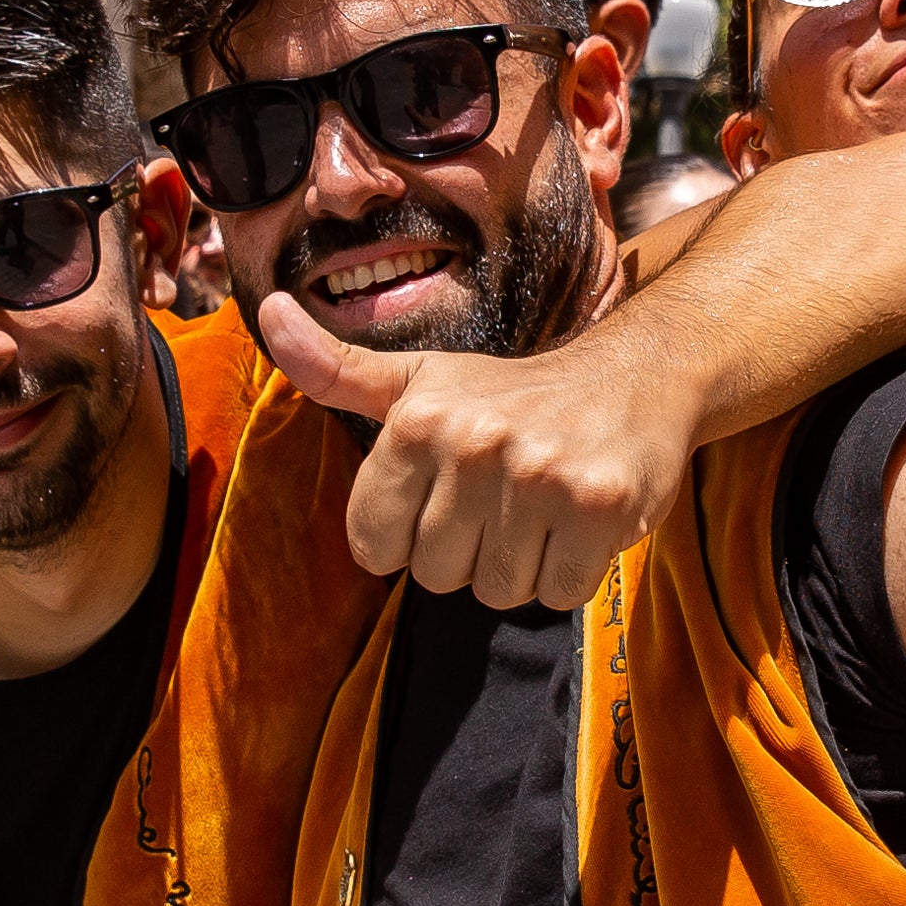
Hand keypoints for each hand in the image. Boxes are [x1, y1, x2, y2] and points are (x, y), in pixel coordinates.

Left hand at [257, 288, 687, 609]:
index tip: (445, 497)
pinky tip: (577, 522)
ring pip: (497, 591)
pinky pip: (558, 592)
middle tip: (502, 502)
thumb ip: (336, 369)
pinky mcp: (600, 507)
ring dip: (521, 565)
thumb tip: (270, 313)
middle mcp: (474, 443)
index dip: (410, 535)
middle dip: (469, 553)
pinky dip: (570, 572)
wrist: (635, 377)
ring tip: (540, 511)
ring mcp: (540, 476)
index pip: (375, 546)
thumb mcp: (419, 379)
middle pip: (437, 575)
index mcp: (418, 418)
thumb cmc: (511, 393)